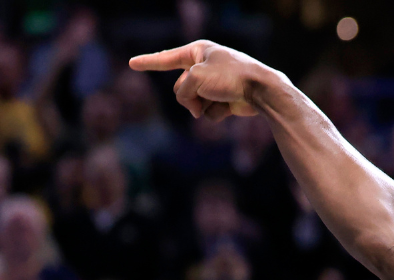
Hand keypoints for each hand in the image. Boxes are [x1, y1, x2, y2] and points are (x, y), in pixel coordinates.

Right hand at [129, 40, 262, 120]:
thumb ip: (183, 92)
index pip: (167, 58)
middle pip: (180, 88)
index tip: (132, 64)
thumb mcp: (195, 78)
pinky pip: (208, 112)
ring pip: (193, 102)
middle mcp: (205, 67)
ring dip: (203, 106)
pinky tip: (230, 107)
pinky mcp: (225, 100)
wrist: (262, 90)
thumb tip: (194, 109)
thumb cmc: (230, 77)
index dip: (148, 62)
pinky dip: (216, 113)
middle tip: (208, 92)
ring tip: (221, 99)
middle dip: (189, 96)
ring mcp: (215, 85)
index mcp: (198, 52)